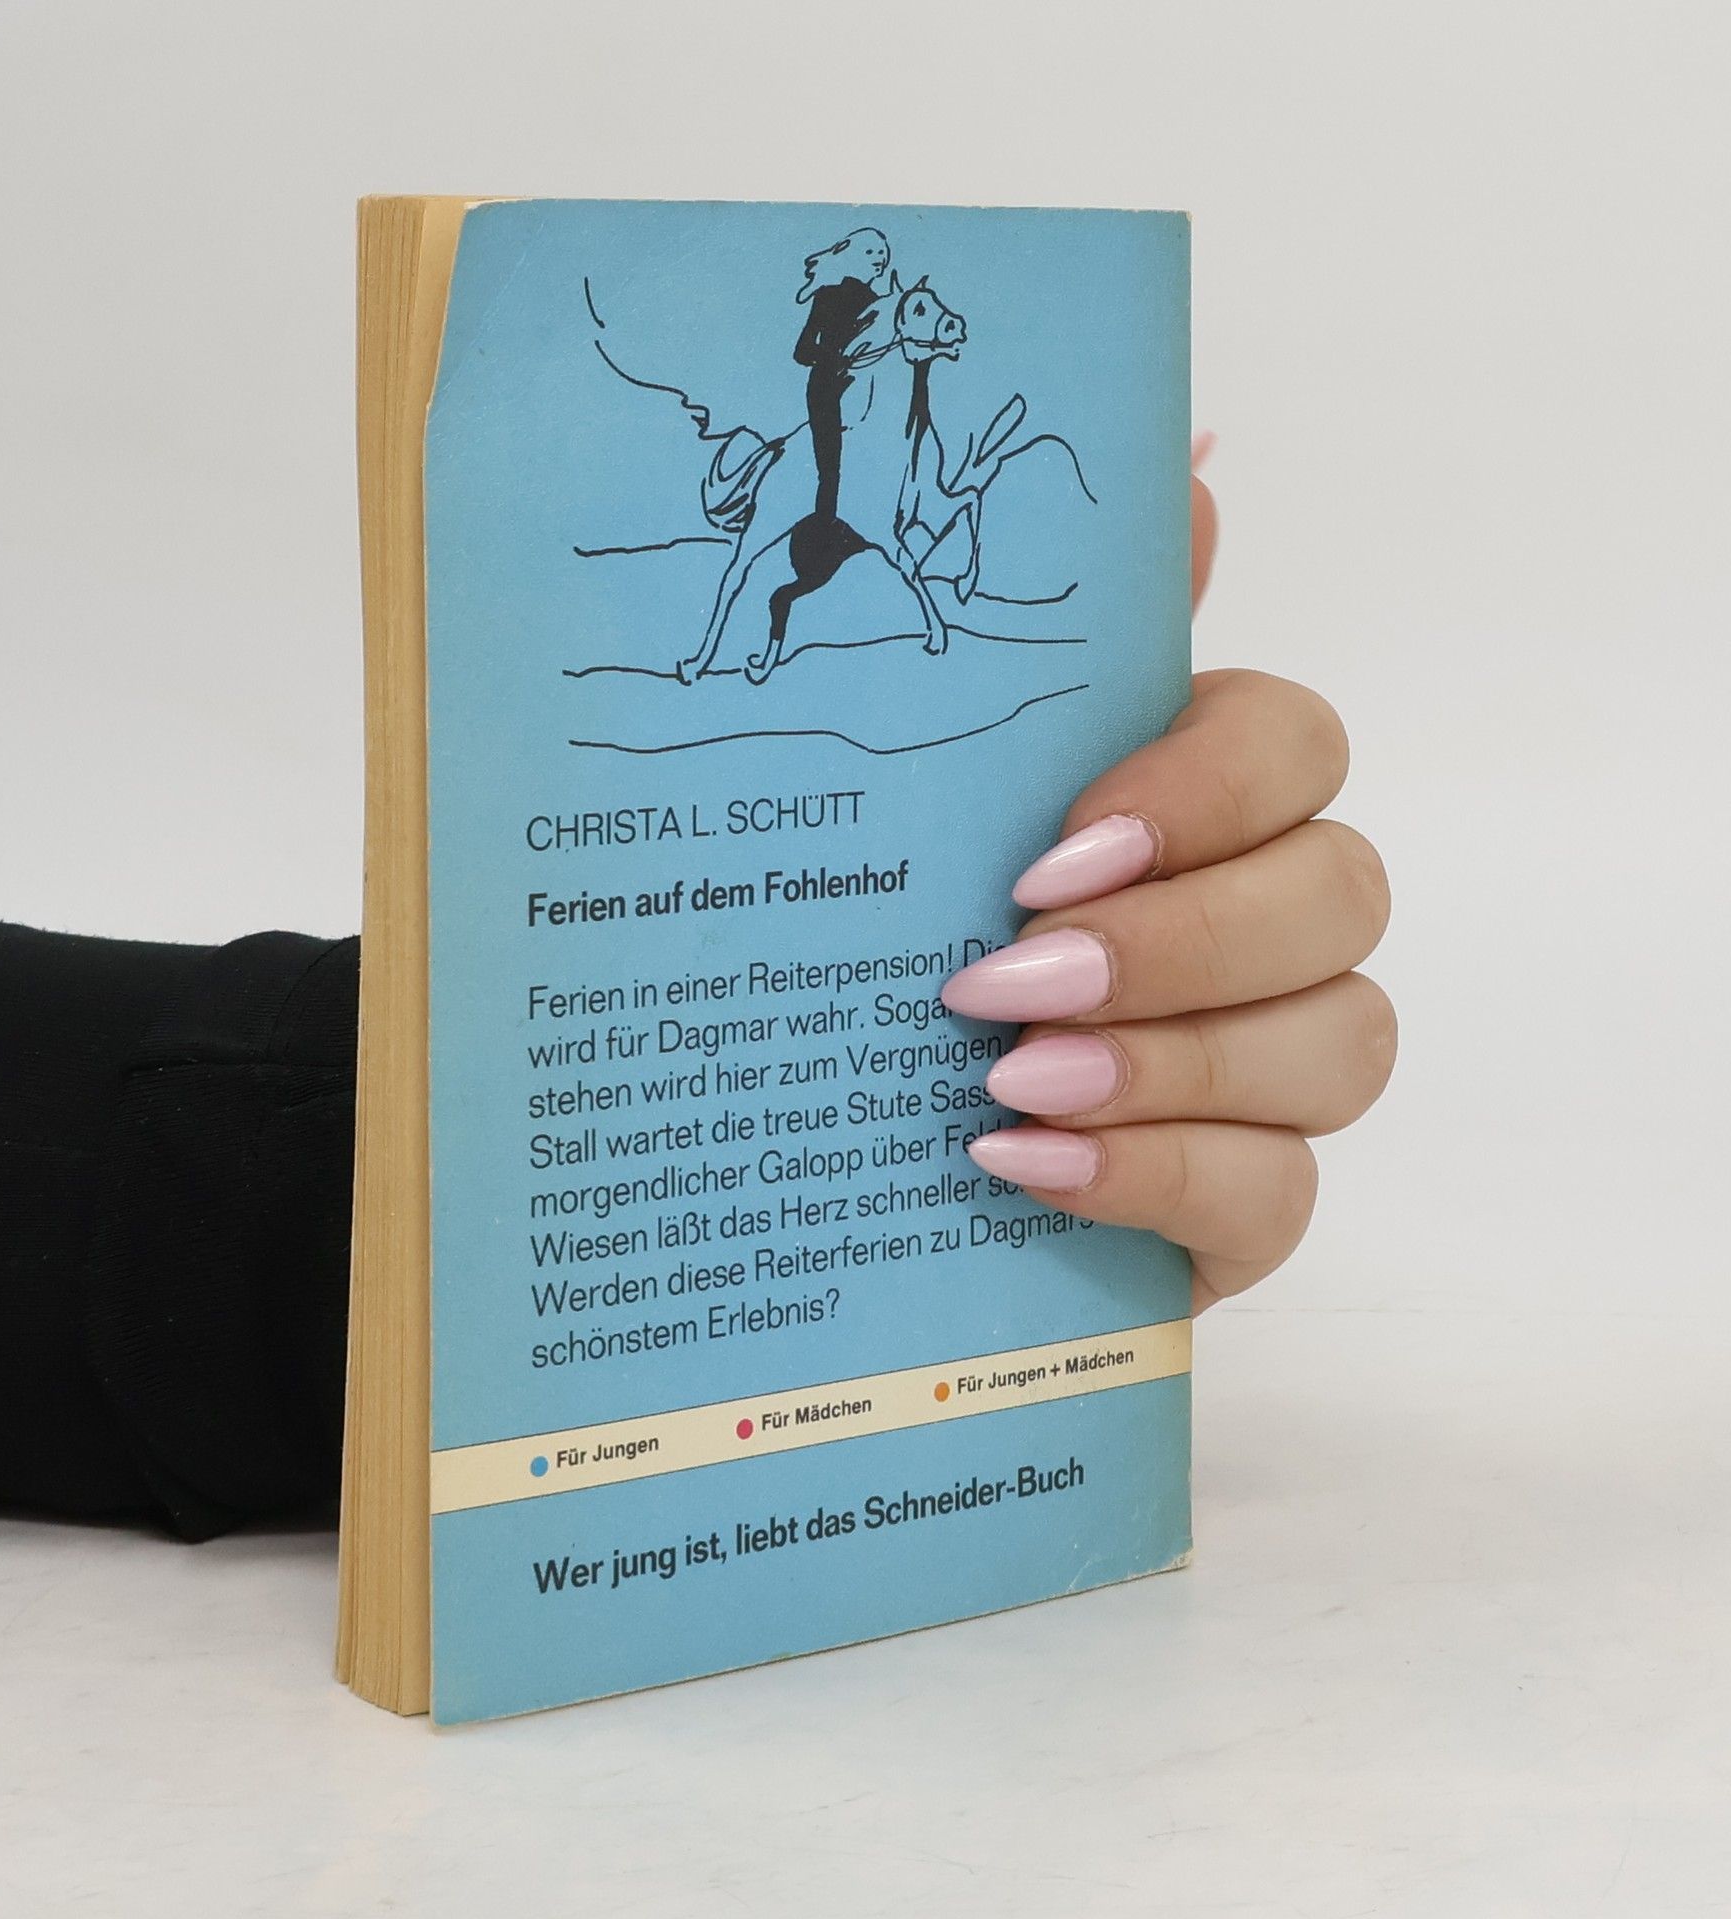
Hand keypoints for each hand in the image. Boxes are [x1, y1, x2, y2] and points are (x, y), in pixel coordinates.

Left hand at [939, 446, 1394, 1309]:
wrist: (831, 1135)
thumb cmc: (883, 938)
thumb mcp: (923, 789)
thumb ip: (1045, 648)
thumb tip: (1187, 459)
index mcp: (1195, 800)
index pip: (1293, 745)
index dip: (1199, 792)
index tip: (1050, 850)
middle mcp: (1267, 920)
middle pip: (1341, 891)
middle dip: (1179, 938)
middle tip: (1007, 978)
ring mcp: (1275, 1068)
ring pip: (1345, 1042)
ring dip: (1177, 1061)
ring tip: (1006, 1078)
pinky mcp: (1251, 1200)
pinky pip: (1286, 1193)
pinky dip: (1160, 1177)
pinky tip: (1024, 1162)